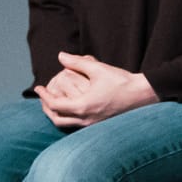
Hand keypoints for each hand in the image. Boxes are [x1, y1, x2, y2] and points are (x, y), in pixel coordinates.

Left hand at [35, 52, 157, 126]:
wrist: (143, 95)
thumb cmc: (121, 81)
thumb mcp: (98, 68)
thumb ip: (77, 62)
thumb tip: (60, 56)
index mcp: (84, 106)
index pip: (54, 105)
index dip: (43, 96)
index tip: (38, 87)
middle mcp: (86, 120)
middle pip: (56, 119)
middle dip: (46, 108)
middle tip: (42, 97)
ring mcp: (93, 125)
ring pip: (66, 125)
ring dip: (56, 114)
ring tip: (53, 103)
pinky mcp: (100, 125)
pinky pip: (77, 125)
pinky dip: (68, 117)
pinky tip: (70, 108)